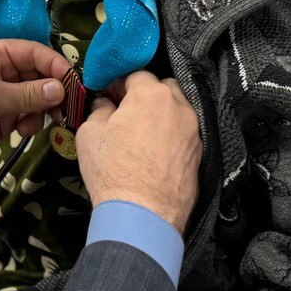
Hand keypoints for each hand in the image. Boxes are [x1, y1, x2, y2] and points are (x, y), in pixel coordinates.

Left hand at [0, 39, 68, 176]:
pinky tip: (24, 130)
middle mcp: (2, 71)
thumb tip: (59, 89)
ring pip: (38, 97)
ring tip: (46, 121)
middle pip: (40, 75)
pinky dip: (33, 122)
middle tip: (69, 107)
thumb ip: (26, 94)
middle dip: (55, 90)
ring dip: (45, 109)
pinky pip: (29, 115)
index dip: (55, 66)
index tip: (74, 82)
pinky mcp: (4, 117)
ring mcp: (4, 95)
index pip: (34, 52)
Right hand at [75, 72, 201, 232]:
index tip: (109, 96)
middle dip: (146, 95)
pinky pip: (184, 136)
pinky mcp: (201, 156)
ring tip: (143, 135)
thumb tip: (105, 105)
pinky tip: (156, 154)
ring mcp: (194, 132)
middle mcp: (179, 107)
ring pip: (178, 112)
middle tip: (127, 113)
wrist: (142, 216)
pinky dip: (172, 138)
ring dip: (162, 116)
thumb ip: (99, 111)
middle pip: (164, 88)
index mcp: (151, 95)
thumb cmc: (113, 170)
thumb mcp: (90, 134)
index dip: (119, 84)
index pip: (136, 74)